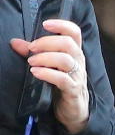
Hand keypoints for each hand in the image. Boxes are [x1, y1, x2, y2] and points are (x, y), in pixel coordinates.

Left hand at [10, 18, 88, 133]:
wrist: (74, 111)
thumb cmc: (62, 86)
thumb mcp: (49, 67)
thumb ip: (34, 53)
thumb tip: (15, 42)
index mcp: (74, 53)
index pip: (74, 32)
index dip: (61, 24)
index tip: (45, 24)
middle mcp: (78, 62)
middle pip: (68, 43)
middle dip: (46, 42)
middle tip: (31, 48)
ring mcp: (77, 76)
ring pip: (66, 60)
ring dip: (45, 58)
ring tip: (31, 62)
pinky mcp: (73, 91)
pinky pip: (63, 79)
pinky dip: (47, 74)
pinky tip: (36, 73)